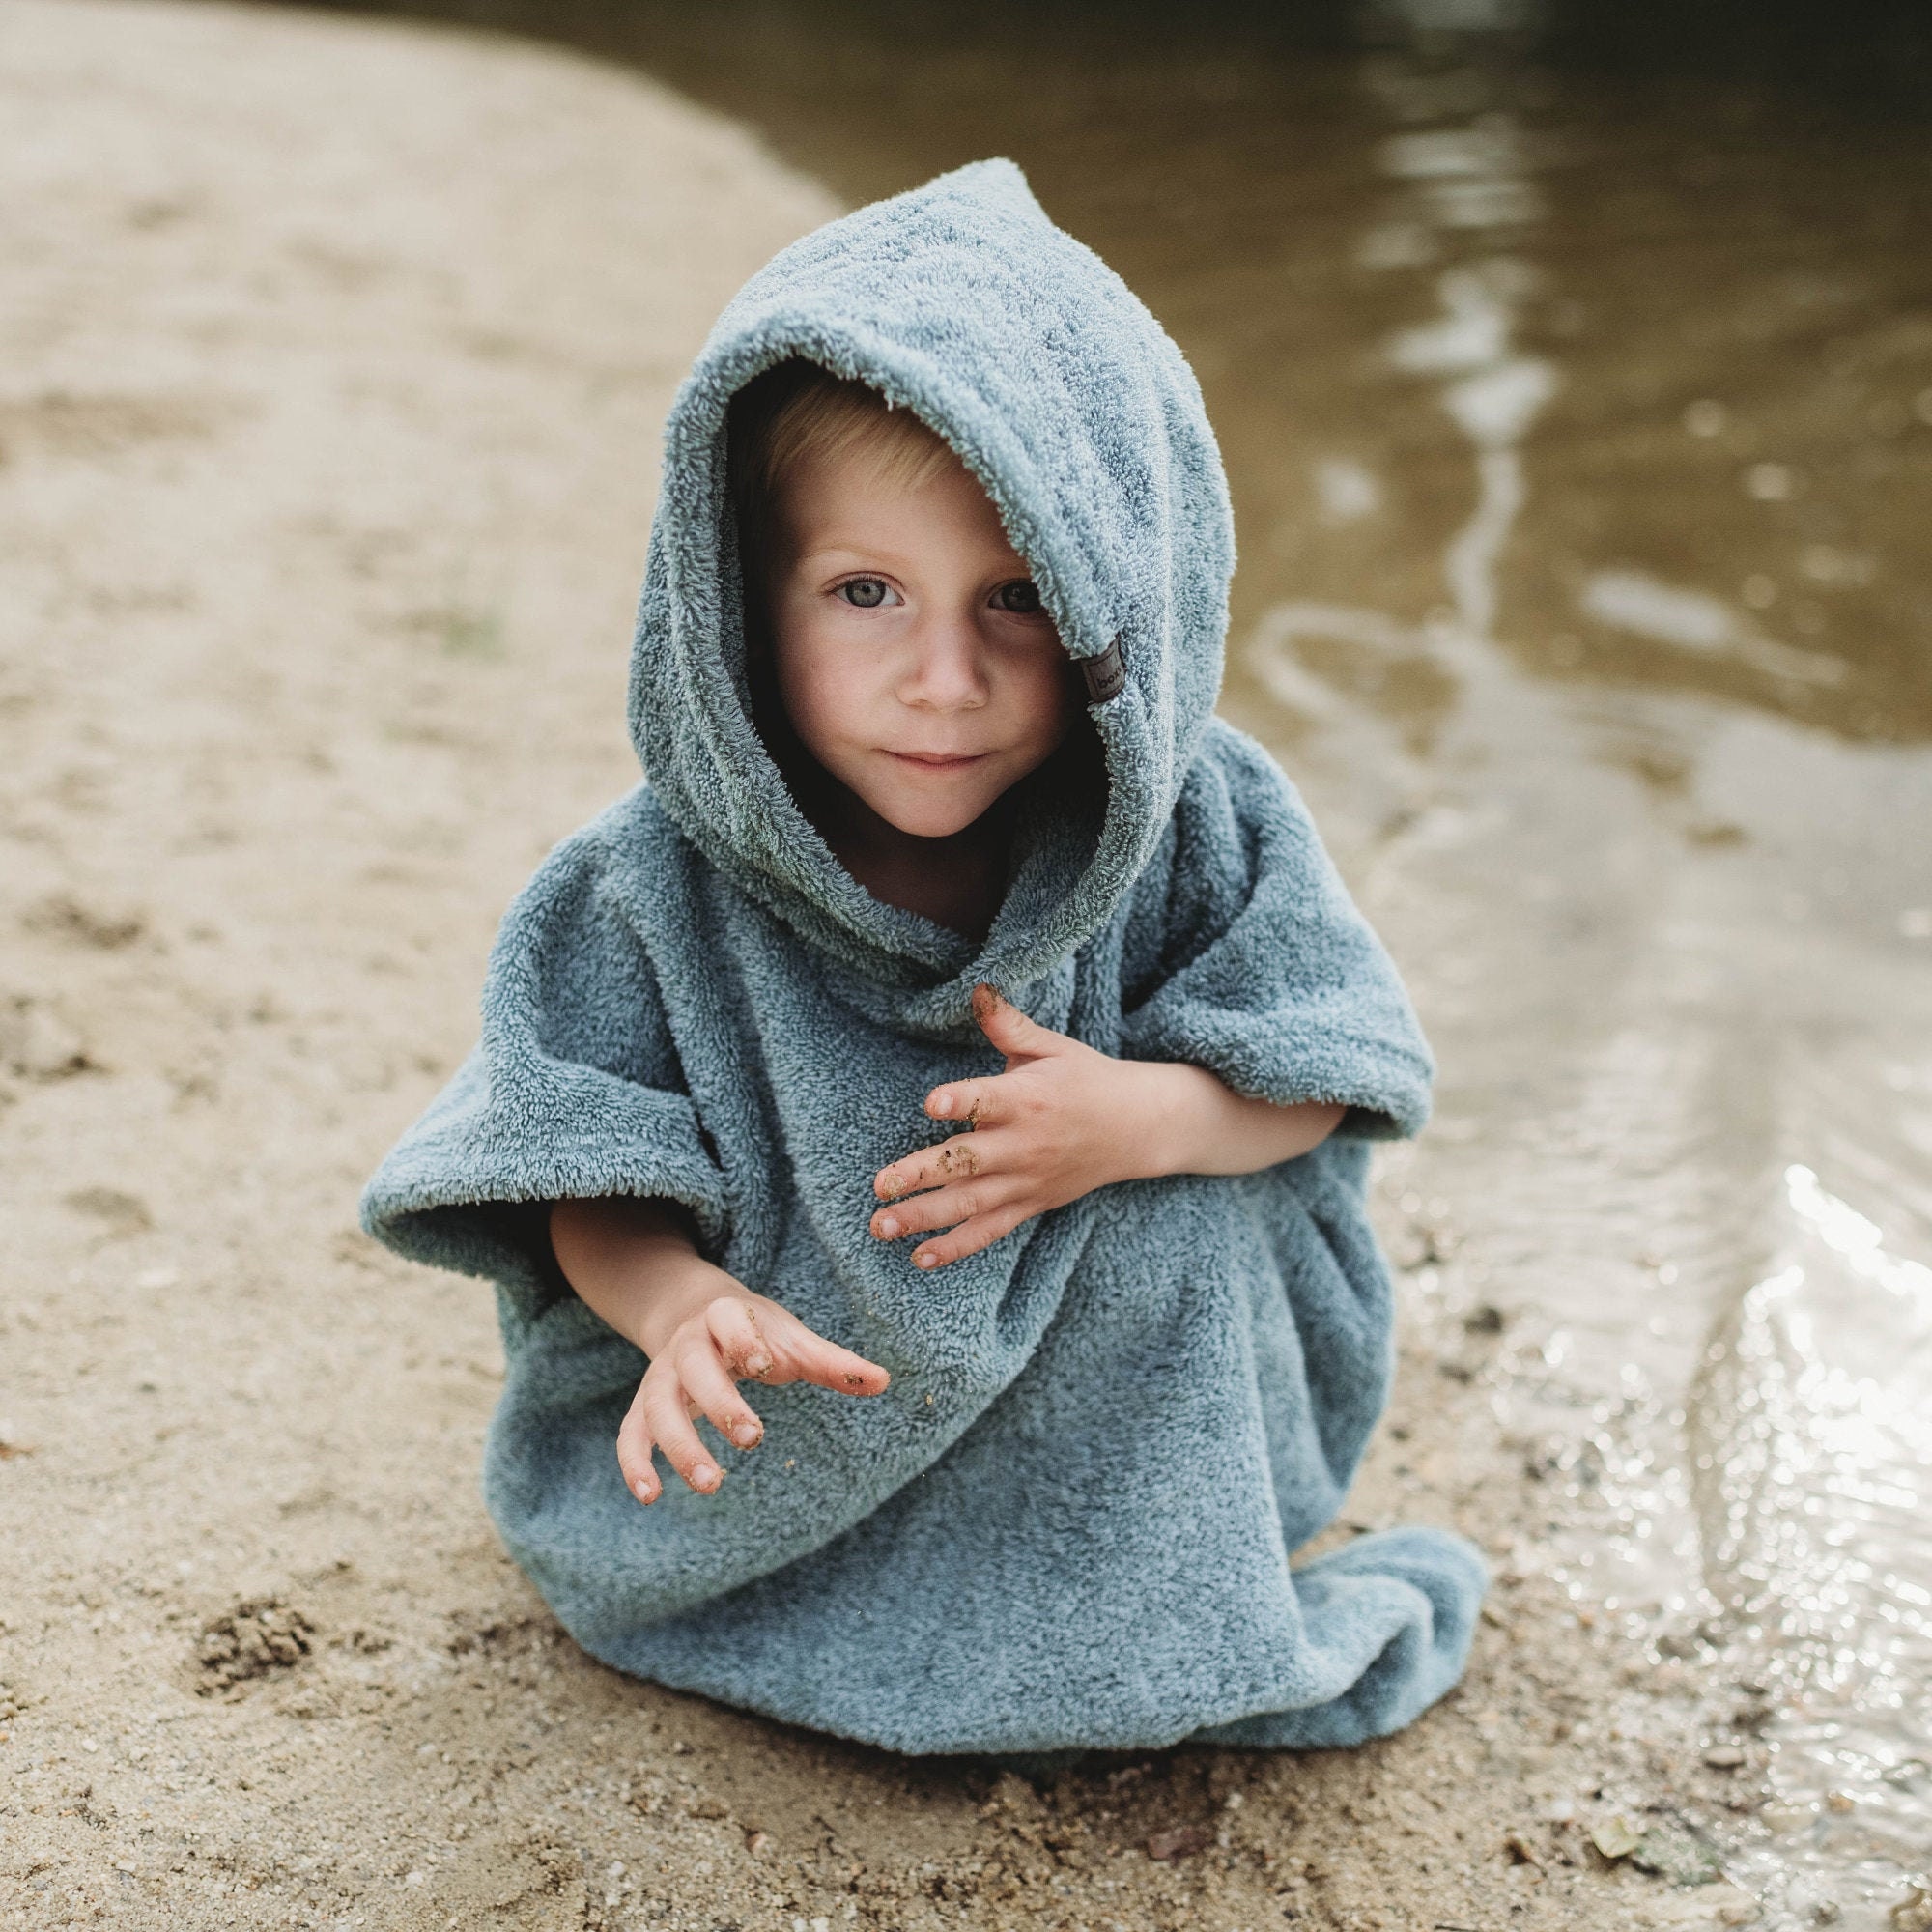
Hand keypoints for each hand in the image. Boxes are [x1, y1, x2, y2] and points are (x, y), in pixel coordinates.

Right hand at [617, 1287, 888, 1505]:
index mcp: (724, 1317)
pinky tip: (650, 1497)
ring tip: (711, 1483)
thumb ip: (831, 1362)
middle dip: (720, 1403)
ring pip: (657, 1408)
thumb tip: (883, 1382)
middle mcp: (685, 1345)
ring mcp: (660, 1376)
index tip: (764, 1366)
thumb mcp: (792, 1339)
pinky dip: (635, 1464)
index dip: (743, 1341)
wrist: (696, 1316)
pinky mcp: (644, 1407)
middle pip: (693, 1370)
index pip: (727, 1321)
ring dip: (680, 1446)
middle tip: (754, 1437)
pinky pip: (631, 1434)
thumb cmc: (757, 1334)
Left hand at [869, 982, 1150, 1269]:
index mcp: (1028, 1099)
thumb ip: (1008, 1026)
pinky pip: (989, 1231)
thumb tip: (976, 990)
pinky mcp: (1028, 1205)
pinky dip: (956, 1247)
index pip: (989, 1100)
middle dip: (920, 1175)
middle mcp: (1024, 1144)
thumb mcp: (1051, 1047)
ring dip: (923, 1217)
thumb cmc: (1085, 1079)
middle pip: (966, 1161)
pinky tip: (920, 1258)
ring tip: (880, 1226)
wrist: (1137, 1127)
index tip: (931, 1104)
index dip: (961, 1101)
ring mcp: (1025, 1180)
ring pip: (969, 1203)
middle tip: (879, 1185)